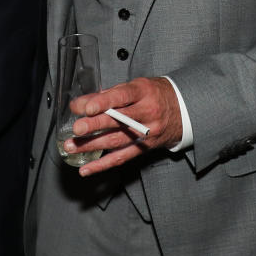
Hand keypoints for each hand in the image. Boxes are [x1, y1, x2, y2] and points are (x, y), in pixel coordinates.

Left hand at [64, 77, 181, 176]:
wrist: (183, 110)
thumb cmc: (154, 94)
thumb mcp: (135, 86)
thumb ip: (106, 95)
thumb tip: (78, 105)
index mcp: (143, 92)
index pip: (122, 96)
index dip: (104, 102)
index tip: (86, 108)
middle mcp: (147, 112)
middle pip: (119, 120)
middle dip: (95, 125)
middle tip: (76, 129)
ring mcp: (147, 132)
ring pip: (117, 141)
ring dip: (92, 146)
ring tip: (72, 147)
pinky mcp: (145, 148)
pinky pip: (122, 158)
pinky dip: (102, 165)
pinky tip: (86, 168)